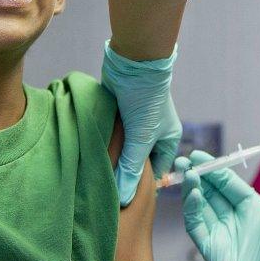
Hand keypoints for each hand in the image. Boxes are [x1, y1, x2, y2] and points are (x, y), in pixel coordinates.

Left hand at [101, 40, 181, 204]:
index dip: (142, 184)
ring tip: (96, 171)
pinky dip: (105, 140)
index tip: (124, 197)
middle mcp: (153, 131)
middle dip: (124, 170)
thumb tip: (123, 198)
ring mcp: (136, 120)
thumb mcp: (140, 139)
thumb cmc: (145, 101)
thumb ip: (131, 168)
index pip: (157, 170)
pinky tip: (92, 150)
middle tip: (107, 187)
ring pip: (123, 146)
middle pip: (138, 159)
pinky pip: (112, 133)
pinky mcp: (120, 111)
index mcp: (167, 138)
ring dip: (112, 155)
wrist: (134, 62)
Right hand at [178, 140, 259, 260]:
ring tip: (186, 171)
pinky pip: (196, 225)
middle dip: (196, 175)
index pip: (227, 182)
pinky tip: (193, 193)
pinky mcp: (210, 249)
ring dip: (192, 188)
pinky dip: (192, 209)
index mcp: (252, 207)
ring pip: (200, 206)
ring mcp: (221, 233)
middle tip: (183, 159)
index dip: (213, 168)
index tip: (198, 154)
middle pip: (210, 192)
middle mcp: (234, 218)